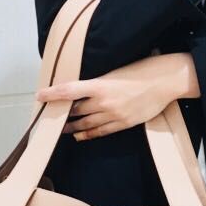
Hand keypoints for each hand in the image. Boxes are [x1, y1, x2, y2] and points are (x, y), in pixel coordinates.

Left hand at [34, 52, 199, 140]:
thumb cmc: (142, 70)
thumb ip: (99, 81)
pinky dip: (88, 134)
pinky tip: (80, 136)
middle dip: (62, 113)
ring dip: (72, 127)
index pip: (69, 90)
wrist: (165, 81)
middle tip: (50, 115)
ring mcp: (114, 114)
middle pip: (75, 110)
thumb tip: (83, 86)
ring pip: (85, 124)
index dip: (53, 94)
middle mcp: (104, 101)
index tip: (40, 96)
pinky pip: (100, 132)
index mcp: (100, 84)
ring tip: (61, 128)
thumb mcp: (116, 71)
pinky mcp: (123, 123)